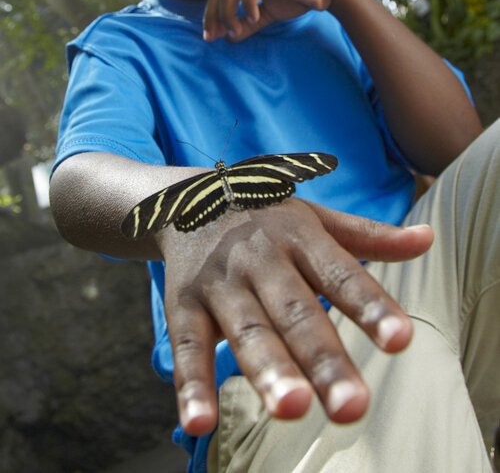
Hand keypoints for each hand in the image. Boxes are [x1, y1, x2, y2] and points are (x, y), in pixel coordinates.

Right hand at [156, 199, 432, 435]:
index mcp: (300, 238)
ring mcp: (221, 283)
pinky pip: (188, 347)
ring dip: (268, 370)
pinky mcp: (183, 304)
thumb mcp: (315, 219)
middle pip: (296, 312)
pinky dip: (192, 384)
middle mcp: (261, 259)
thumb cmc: (267, 218)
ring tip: (292, 409)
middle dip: (323, 359)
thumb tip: (428, 240)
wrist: (190, 198)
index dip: (370, 307)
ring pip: (247, 330)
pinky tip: (199, 422)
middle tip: (351, 407)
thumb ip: (370, 236)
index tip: (400, 341)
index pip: (341, 274)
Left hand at [203, 0, 340, 41]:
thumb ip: (250, 25)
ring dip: (228, 13)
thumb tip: (230, 38)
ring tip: (235, 31)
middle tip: (212, 37)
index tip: (209, 37)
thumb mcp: (268, 15)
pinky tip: (253, 18)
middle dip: (212, 16)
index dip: (210, 15)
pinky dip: (247, 5)